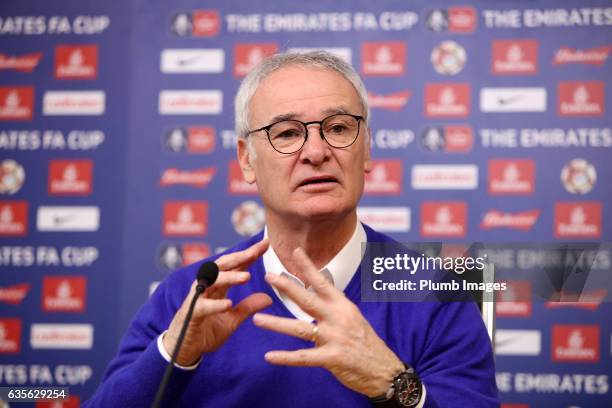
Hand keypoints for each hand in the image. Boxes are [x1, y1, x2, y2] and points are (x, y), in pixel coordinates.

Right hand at [163, 239, 272, 365]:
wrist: (184, 349)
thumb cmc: (206, 331)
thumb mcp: (232, 320)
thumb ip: (247, 307)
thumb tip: (268, 299)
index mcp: (218, 286)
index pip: (235, 265)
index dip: (249, 254)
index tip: (266, 244)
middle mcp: (207, 287)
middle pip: (223, 266)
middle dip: (240, 257)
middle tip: (256, 251)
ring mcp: (198, 299)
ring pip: (213, 283)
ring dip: (229, 278)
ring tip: (246, 277)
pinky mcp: (191, 314)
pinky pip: (203, 307)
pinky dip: (216, 305)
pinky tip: (228, 304)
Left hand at [252, 248, 403, 396]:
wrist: (384, 370)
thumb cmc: (366, 343)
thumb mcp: (353, 317)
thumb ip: (333, 307)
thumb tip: (316, 292)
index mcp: (343, 306)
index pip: (322, 282)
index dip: (308, 267)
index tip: (295, 251)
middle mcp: (338, 318)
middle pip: (308, 300)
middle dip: (287, 287)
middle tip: (268, 276)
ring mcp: (334, 338)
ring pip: (300, 329)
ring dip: (276, 323)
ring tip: (256, 319)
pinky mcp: (332, 358)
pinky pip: (304, 357)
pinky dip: (285, 357)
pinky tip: (269, 356)